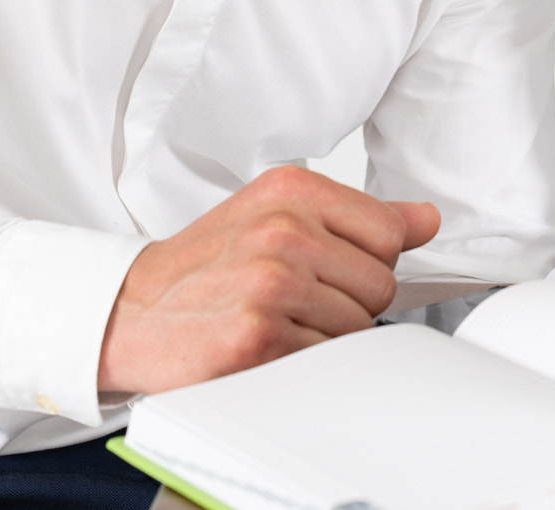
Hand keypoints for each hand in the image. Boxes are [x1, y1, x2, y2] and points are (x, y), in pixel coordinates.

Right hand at [96, 164, 440, 394]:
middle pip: (380, 285)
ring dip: (323, 336)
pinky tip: (265, 345)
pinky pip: (325, 359)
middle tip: (295, 301)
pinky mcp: (257, 337)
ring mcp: (270, 284)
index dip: (367, 261)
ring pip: (357, 326)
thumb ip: (358, 217)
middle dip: (348, 303)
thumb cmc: (206, 265)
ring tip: (276, 321)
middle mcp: (283, 230)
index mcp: (292, 190)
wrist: (128, 312)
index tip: (330, 268)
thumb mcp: (276, 215)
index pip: (390, 233)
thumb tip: (426, 218)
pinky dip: (302, 362)